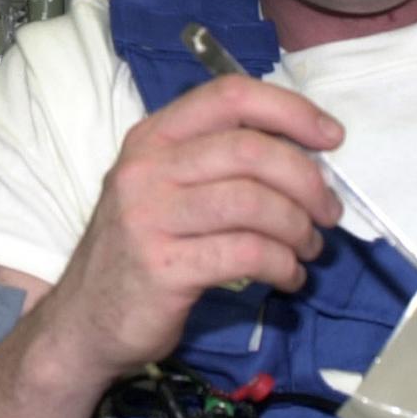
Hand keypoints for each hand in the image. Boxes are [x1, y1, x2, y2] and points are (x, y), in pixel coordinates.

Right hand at [38, 74, 342, 384]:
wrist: (85, 321)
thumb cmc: (139, 250)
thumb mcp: (165, 189)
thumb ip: (218, 163)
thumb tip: (304, 157)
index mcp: (153, 137)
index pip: (229, 97)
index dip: (290, 110)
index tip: (331, 137)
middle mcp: (146, 168)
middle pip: (249, 150)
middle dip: (306, 180)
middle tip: (328, 212)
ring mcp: (150, 217)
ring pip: (253, 203)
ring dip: (298, 227)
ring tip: (309, 248)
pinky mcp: (165, 267)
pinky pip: (246, 254)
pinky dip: (283, 265)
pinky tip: (289, 277)